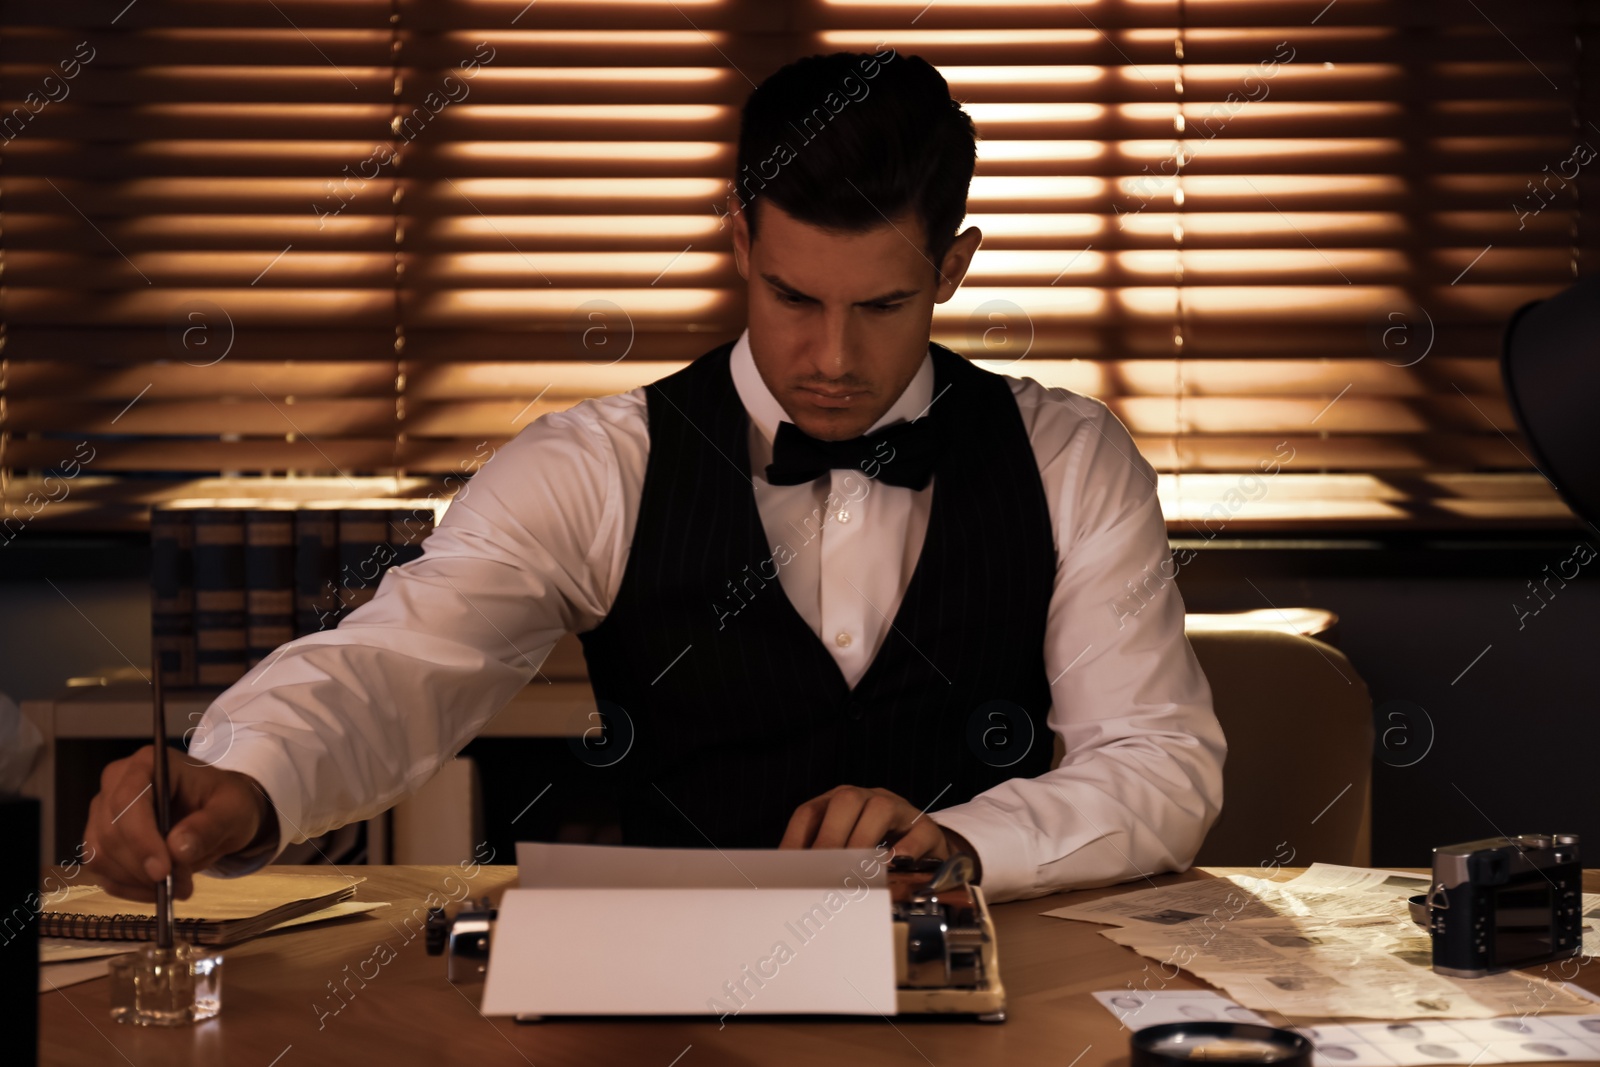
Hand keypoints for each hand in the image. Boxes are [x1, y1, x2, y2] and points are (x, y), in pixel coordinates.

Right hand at [83, 745, 278, 901]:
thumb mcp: (233, 810)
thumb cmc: (225, 802)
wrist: (218, 813)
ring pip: (101, 856)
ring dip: (137, 881)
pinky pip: (102, 872)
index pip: (128, 800)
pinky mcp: (101, 841)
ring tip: (179, 886)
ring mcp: (103, 813)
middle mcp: (116, 784)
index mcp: (148, 763)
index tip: (163, 870)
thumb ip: (209, 826)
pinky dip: (129, 888)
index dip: (141, 838)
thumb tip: (177, 850)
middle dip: (144, 867)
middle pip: (110, 832)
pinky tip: (158, 890)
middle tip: (183, 884)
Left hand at [777, 784, 979, 873]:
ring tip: (856, 871)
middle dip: (830, 838)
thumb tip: (791, 886)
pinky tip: (895, 865)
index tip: (789, 870)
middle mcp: (866, 799)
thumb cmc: (876, 847)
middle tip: (823, 872)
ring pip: (880, 808)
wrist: (923, 843)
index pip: (810, 812)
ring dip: (864, 840)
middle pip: (845, 801)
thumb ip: (821, 861)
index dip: (796, 839)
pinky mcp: (926, 827)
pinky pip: (918, 831)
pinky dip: (907, 848)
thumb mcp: (845, 847)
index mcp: (838, 804)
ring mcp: (898, 809)